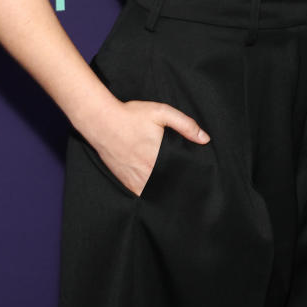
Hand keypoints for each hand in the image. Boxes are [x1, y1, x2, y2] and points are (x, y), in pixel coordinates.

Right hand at [89, 99, 209, 196]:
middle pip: (167, 185)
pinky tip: (155, 186)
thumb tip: (205, 139)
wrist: (102, 121)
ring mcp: (133, 179)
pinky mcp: (124, 181)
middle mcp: (146, 172)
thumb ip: (185, 125)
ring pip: (154, 193)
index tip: (197, 179)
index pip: (179, 175)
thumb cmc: (131, 115)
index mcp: (158, 157)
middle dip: (177, 186)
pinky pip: (140, 194)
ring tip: (174, 189)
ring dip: (163, 191)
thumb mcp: (162, 112)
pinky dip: (148, 192)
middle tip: (189, 187)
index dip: (188, 178)